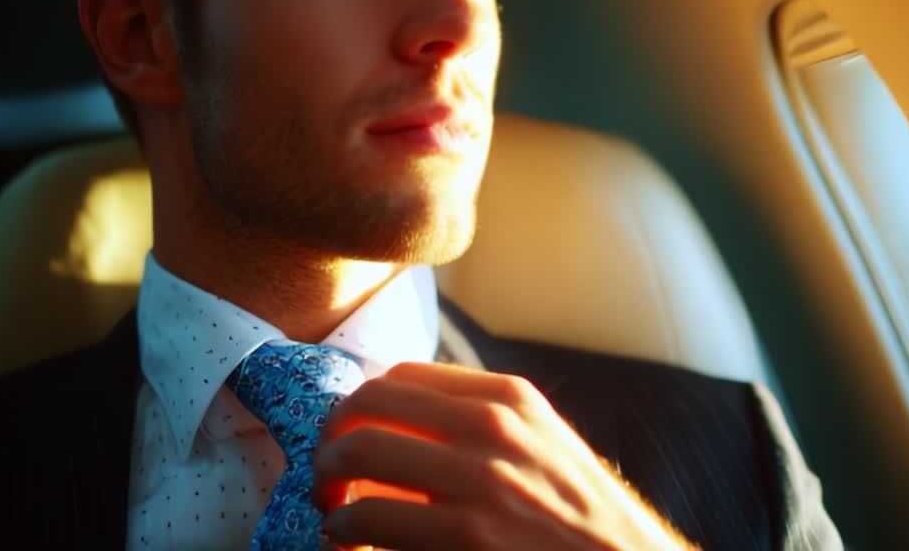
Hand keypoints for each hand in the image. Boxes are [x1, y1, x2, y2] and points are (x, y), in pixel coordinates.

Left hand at [311, 362, 699, 550]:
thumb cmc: (581, 518)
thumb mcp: (544, 446)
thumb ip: (484, 424)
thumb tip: (403, 421)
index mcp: (510, 398)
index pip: (401, 375)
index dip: (361, 403)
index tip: (351, 432)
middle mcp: (494, 427)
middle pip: (369, 403)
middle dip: (332, 435)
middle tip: (326, 468)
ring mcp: (481, 482)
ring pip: (359, 452)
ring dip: (327, 480)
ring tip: (331, 506)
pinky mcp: (467, 537)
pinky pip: (369, 517)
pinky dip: (343, 527)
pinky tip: (348, 539)